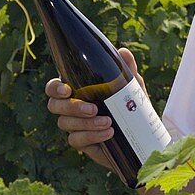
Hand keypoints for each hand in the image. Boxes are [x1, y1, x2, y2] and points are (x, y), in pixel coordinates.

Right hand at [44, 48, 145, 172]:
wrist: (141, 134)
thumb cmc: (130, 105)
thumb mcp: (131, 87)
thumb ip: (127, 70)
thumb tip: (124, 52)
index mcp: (77, 90)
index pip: (54, 87)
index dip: (54, 88)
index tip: (67, 90)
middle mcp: (70, 108)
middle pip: (54, 106)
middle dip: (72, 108)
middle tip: (93, 109)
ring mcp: (74, 126)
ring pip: (65, 124)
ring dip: (86, 124)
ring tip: (108, 122)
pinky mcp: (81, 142)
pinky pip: (76, 140)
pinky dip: (92, 136)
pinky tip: (108, 133)